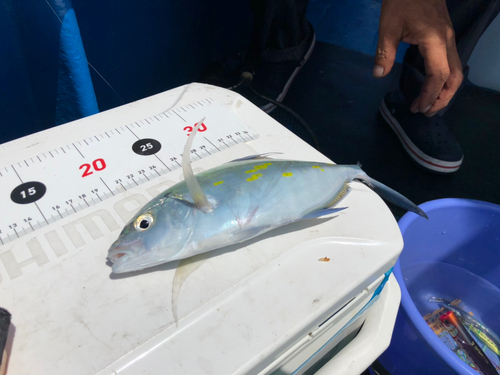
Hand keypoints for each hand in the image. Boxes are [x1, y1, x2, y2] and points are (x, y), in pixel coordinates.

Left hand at [373, 0, 462, 116]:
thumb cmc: (401, 1)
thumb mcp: (388, 27)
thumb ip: (384, 53)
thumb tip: (378, 75)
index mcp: (435, 41)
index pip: (438, 76)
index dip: (429, 95)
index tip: (417, 108)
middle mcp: (447, 41)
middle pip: (455, 77)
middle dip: (442, 98)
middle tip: (425, 112)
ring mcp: (449, 38)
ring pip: (456, 70)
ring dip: (445, 90)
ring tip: (429, 104)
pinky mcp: (445, 36)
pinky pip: (451, 63)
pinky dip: (444, 79)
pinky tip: (431, 86)